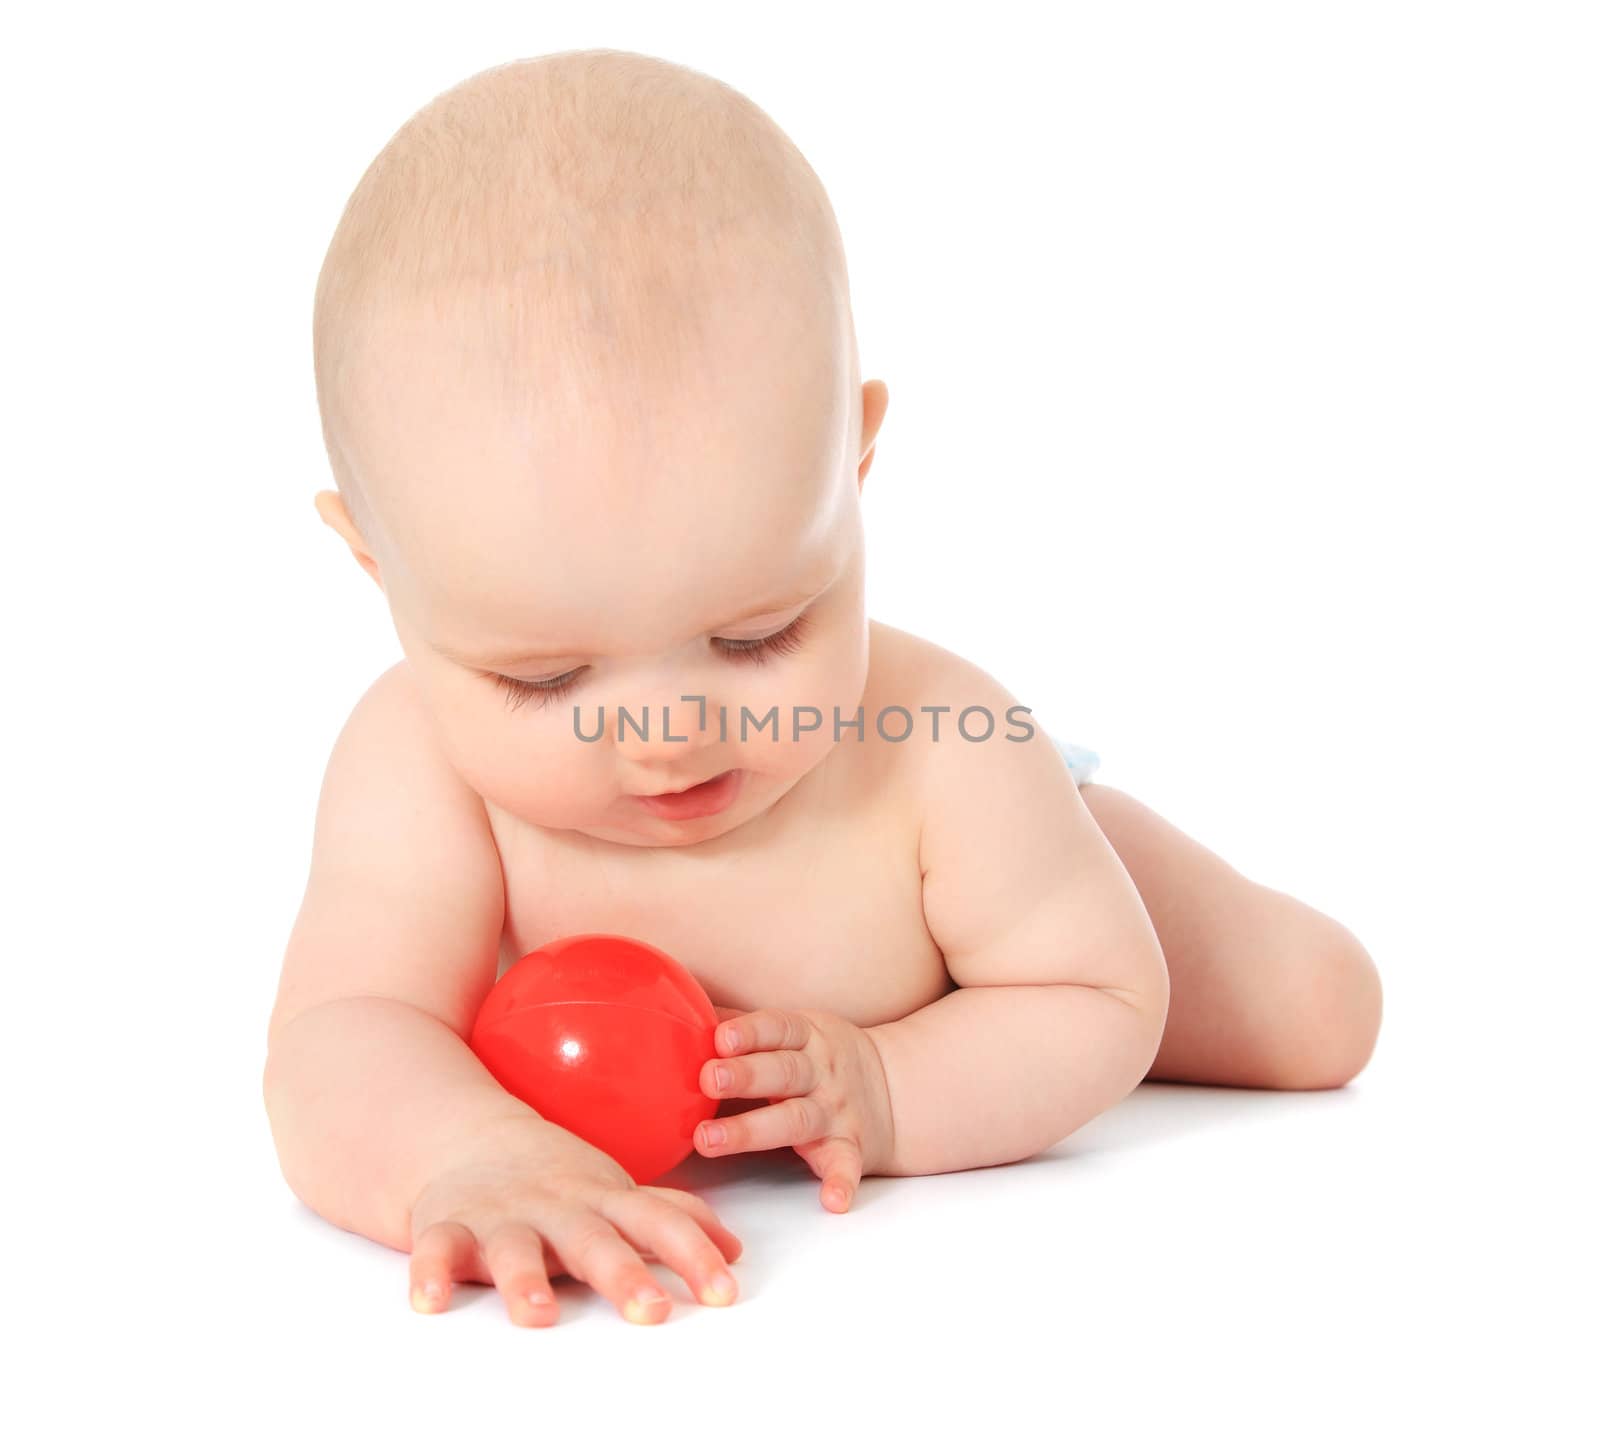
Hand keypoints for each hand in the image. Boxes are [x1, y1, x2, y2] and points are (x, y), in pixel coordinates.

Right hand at [408, 1112, 741, 1326]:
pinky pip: (438, 1249)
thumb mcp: (618, 1193)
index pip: (659, 1222)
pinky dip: (431, 1272)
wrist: (468, 1137)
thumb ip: (674, 1220)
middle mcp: (557, 1208)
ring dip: (526, 1281)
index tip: (723, 1292)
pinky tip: (429, 1300)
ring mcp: (502, 1216)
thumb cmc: (559, 1180)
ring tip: (539, 1316)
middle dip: (623, 1273)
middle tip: (651, 1311)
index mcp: (604, 1200)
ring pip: (514, 1248)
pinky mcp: (449, 1226)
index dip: (693, 1255)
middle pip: (593, 1241)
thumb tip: (736, 1252)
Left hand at [695, 1005, 895, 1212]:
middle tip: (707, 1080)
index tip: (721, 1038)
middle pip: (783, 1072)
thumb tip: (681, 1011)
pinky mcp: (851, 1147)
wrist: (893, 1089)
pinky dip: (842, 1182)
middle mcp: (821, 1072)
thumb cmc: (818, 1058)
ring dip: (753, 1130)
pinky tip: (832, 1200)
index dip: (750, 1032)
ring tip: (708, 1140)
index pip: (777, 1028)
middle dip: (746, 1075)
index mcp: (805, 1036)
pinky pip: (847, 1165)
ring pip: (796, 1120)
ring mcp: (836, 1111)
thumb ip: (742, 1026)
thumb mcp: (791, 1031)